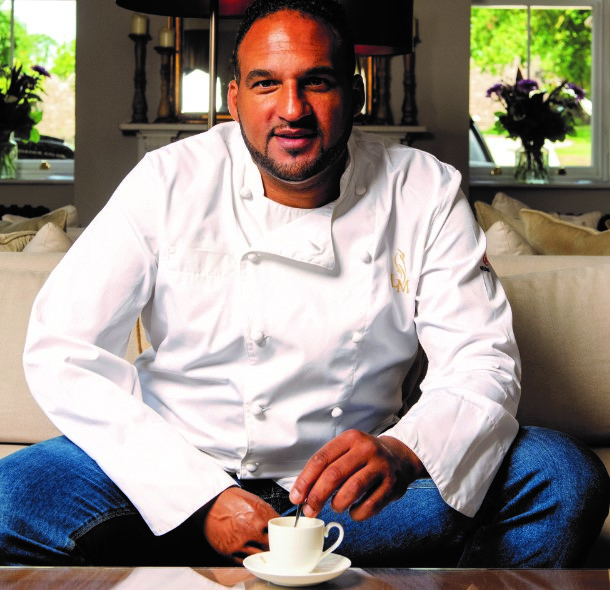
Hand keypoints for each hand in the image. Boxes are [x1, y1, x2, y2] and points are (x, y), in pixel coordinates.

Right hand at [196, 487, 279, 563]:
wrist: (210, 503)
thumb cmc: (231, 500)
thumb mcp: (254, 500)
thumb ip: (267, 513)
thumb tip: (277, 522)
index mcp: (261, 516)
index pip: (279, 531)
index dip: (280, 535)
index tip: (280, 537)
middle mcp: (252, 530)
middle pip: (270, 545)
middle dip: (273, 546)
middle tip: (273, 546)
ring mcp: (241, 542)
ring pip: (259, 555)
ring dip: (261, 554)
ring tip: (261, 551)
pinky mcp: (229, 550)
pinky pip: (244, 560)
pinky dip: (249, 559)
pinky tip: (250, 554)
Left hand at [289, 430, 423, 520]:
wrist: (400, 457)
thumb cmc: (365, 457)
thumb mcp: (346, 451)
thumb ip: (326, 467)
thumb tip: (302, 493)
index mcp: (350, 438)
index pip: (321, 459)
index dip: (305, 480)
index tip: (296, 496)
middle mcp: (366, 449)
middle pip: (334, 474)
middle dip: (317, 496)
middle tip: (310, 510)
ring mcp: (381, 466)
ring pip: (352, 490)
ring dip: (337, 504)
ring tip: (335, 506)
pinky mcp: (392, 485)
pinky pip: (369, 505)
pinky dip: (357, 513)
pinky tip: (353, 510)